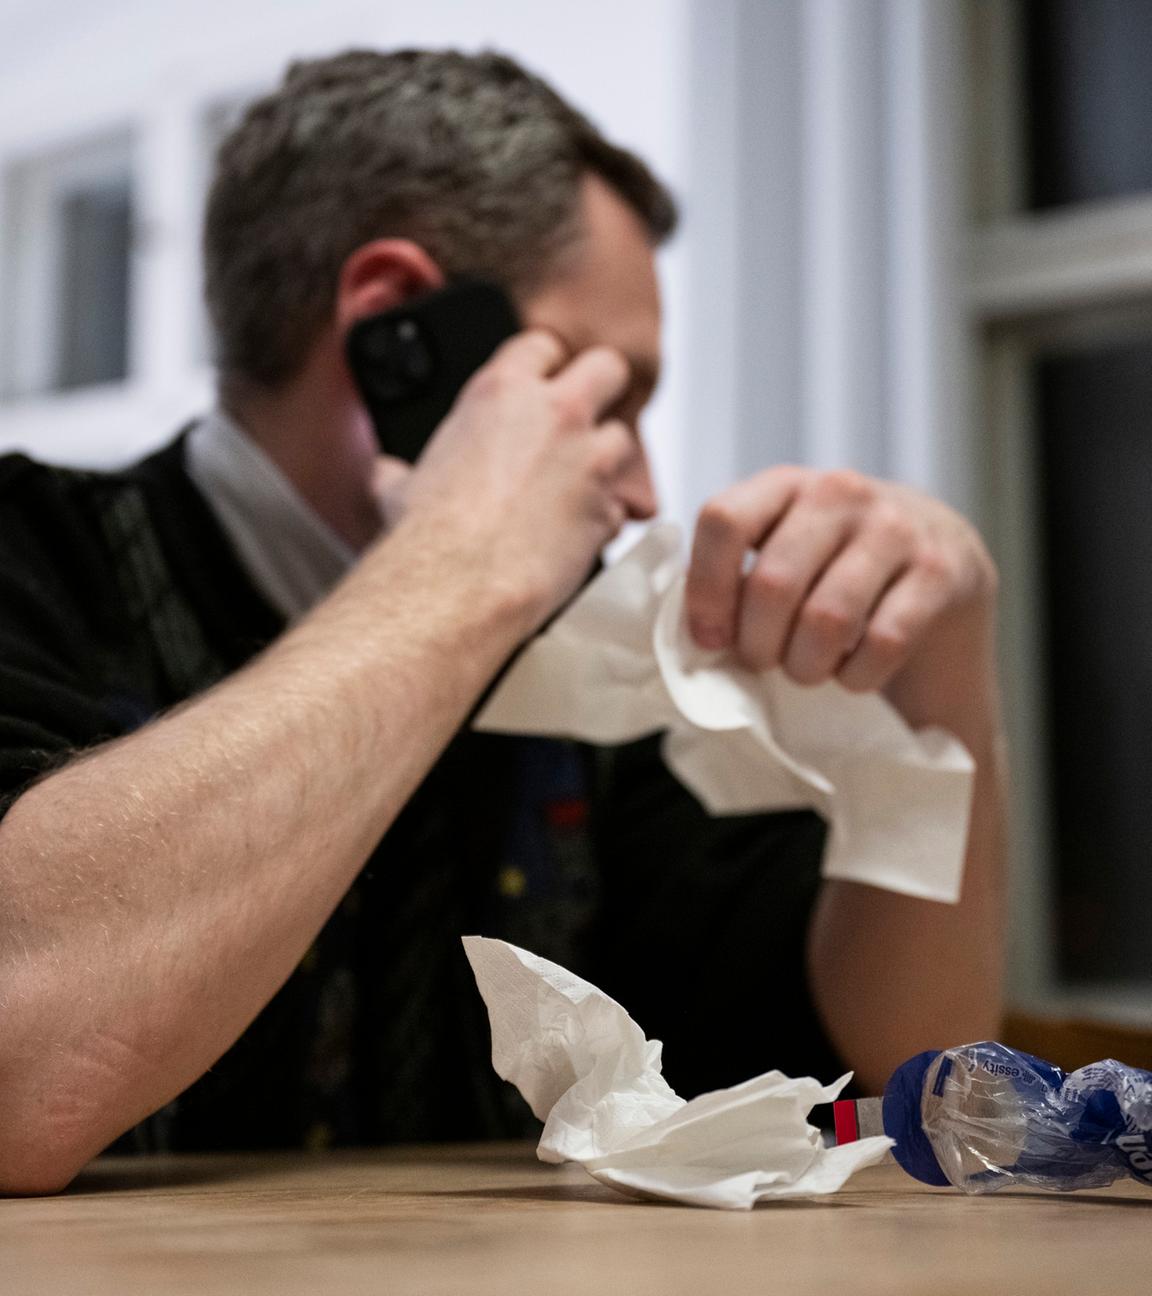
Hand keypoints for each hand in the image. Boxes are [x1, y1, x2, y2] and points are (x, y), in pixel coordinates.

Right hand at [386, 329, 641, 630]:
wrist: (458, 587)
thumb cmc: (427, 536)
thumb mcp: (400, 486)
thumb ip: (403, 469)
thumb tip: (388, 474)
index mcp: (502, 391)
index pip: (542, 345)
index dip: (544, 365)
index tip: (540, 385)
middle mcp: (556, 415)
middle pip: (607, 369)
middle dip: (601, 389)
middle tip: (584, 415)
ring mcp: (589, 461)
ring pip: (623, 439)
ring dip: (606, 461)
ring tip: (578, 487)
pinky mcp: (607, 511)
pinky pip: (619, 506)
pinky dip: (602, 519)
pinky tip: (576, 535)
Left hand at [684, 467, 998, 732]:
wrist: (942, 571)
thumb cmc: (837, 573)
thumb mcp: (782, 554)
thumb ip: (734, 576)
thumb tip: (695, 634)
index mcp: (785, 485)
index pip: (724, 522)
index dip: (707, 590)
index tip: (710, 639)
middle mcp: (841, 492)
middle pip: (772, 583)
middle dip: (759, 645)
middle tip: (765, 662)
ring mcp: (897, 527)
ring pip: (826, 619)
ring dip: (806, 666)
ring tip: (807, 670)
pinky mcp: (943, 571)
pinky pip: (882, 642)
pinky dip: (858, 675)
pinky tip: (854, 673)